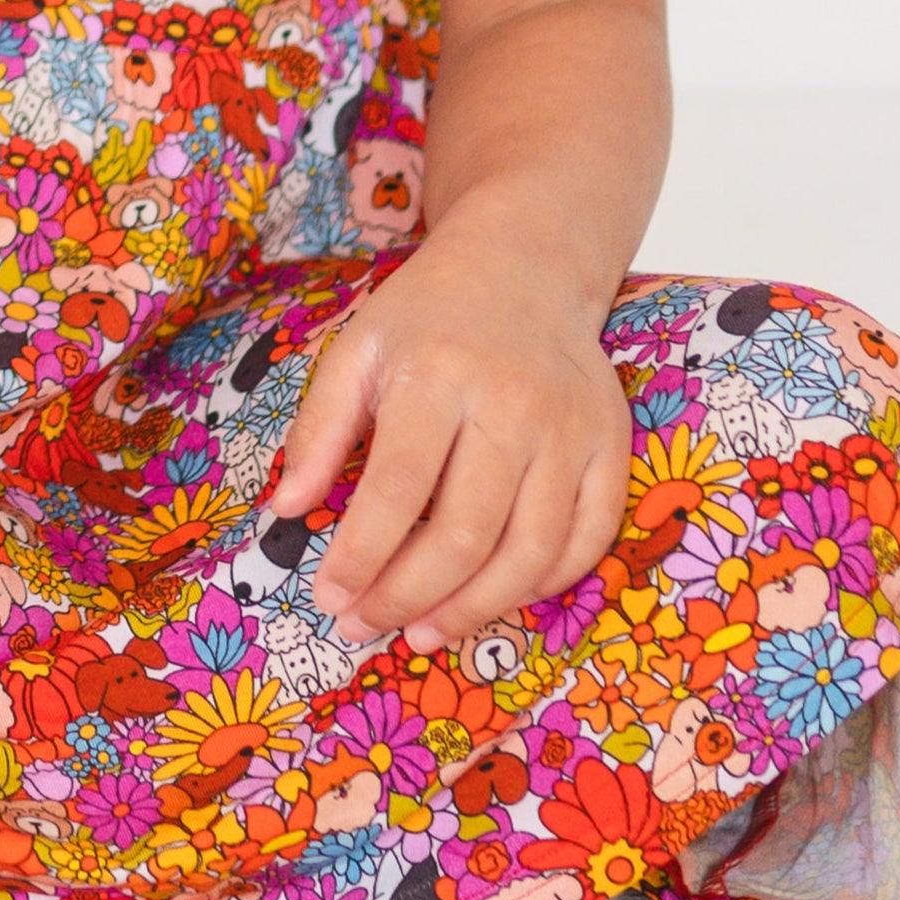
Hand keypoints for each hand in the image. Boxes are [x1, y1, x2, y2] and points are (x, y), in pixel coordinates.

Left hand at [264, 231, 629, 653]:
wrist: (524, 267)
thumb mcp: (355, 352)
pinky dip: (544, 583)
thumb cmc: (427, 316)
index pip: (397, 491)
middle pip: (465, 534)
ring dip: (474, 609)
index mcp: (437, 376)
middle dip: (408, 595)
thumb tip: (285, 510)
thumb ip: (318, 430)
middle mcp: (513, 406)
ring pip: (530, 552)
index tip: (330, 596)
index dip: (361, 556)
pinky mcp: (614, 446)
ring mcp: (572, 431)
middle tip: (366, 625)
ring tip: (422, 632)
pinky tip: (495, 598)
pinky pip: (588, 539)